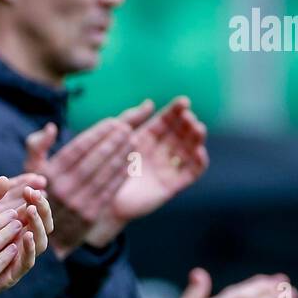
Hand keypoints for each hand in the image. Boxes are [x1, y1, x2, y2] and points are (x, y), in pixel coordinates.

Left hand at [0, 177, 53, 295]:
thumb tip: (4, 179)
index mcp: (15, 226)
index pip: (35, 210)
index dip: (36, 198)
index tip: (30, 186)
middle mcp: (20, 241)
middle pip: (43, 225)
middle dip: (42, 209)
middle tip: (34, 195)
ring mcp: (18, 258)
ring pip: (41, 243)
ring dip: (38, 226)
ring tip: (31, 210)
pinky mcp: (12, 274)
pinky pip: (27, 262)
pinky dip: (30, 248)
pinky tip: (26, 235)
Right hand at [25, 117, 132, 257]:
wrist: (46, 233)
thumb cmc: (40, 192)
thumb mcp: (30, 170)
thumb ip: (37, 146)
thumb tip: (51, 128)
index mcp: (48, 174)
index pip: (76, 149)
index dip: (96, 134)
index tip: (112, 122)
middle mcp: (61, 189)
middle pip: (92, 160)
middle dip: (112, 142)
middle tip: (126, 128)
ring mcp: (76, 204)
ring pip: (103, 175)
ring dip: (120, 157)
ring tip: (132, 140)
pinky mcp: (90, 216)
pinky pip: (109, 191)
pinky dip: (121, 175)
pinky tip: (130, 162)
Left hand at [84, 97, 208, 245]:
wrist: (99, 196)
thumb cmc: (104, 166)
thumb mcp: (118, 138)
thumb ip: (131, 120)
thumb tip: (150, 103)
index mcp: (146, 139)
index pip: (166, 121)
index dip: (176, 111)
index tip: (184, 101)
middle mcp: (158, 153)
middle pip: (180, 134)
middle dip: (187, 123)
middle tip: (189, 116)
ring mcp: (165, 169)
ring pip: (189, 151)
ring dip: (196, 139)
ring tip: (198, 128)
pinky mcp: (171, 186)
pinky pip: (190, 173)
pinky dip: (199, 162)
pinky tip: (199, 151)